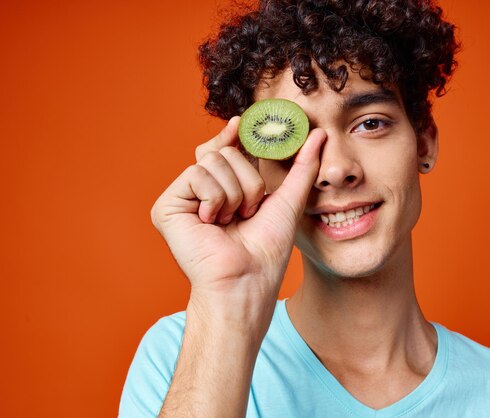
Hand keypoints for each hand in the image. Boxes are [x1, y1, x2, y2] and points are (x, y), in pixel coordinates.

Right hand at [151, 116, 324, 313]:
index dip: (232, 135)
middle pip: (224, 152)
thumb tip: (319, 133)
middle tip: (247, 213)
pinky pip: (196, 175)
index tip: (241, 123)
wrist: (247, 280)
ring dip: (234, 195)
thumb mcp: (289, 199)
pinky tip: (212, 223)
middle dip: (248, 182)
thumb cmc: (267, 249)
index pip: (226, 149)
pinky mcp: (166, 206)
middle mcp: (201, 192)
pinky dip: (215, 199)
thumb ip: (303, 165)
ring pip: (212, 161)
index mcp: (224, 190)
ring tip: (231, 222)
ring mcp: (183, 199)